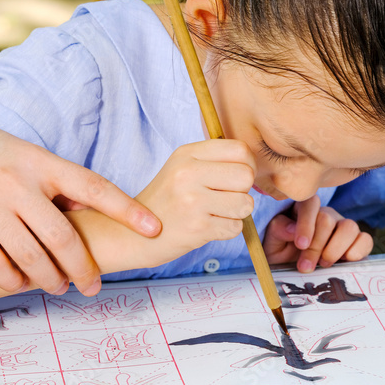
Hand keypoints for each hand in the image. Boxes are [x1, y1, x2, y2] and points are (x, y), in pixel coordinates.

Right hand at [0, 98, 160, 296]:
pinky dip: (14, 280)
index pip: (95, 187)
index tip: (153, 228)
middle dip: (84, 268)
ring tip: (61, 287)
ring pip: (32, 257)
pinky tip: (24, 284)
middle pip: (64, 237)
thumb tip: (96, 209)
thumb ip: (62, 183)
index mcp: (44, 164)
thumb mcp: (32, 156)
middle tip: (93, 285)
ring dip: (52, 279)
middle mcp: (20, 185)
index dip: (127, 210)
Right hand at [134, 139, 255, 252]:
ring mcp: (192, 200)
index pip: (240, 149)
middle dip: (243, 191)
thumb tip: (253, 161)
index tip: (235, 178)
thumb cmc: (167, 201)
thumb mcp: (182, 168)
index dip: (247, 165)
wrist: (132, 234)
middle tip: (225, 198)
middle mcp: (188, 172)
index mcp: (188, 153)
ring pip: (245, 204)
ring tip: (215, 213)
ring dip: (236, 213)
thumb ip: (215, 160)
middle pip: (246, 175)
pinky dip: (226, 230)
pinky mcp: (197, 227)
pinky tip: (207, 227)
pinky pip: (235, 227)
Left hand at [263, 195, 372, 272]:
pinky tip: (344, 262)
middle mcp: (326, 214)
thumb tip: (293, 229)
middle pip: (328, 219)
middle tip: (305, 266)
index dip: (306, 224)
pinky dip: (357, 251)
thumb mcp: (272, 243)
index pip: (310, 204)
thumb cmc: (281, 253)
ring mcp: (343, 227)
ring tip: (323, 265)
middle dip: (316, 246)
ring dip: (335, 249)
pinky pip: (365, 240)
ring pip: (349, 226)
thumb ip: (279, 231)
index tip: (300, 245)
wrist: (293, 270)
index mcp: (304, 209)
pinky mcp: (357, 241)